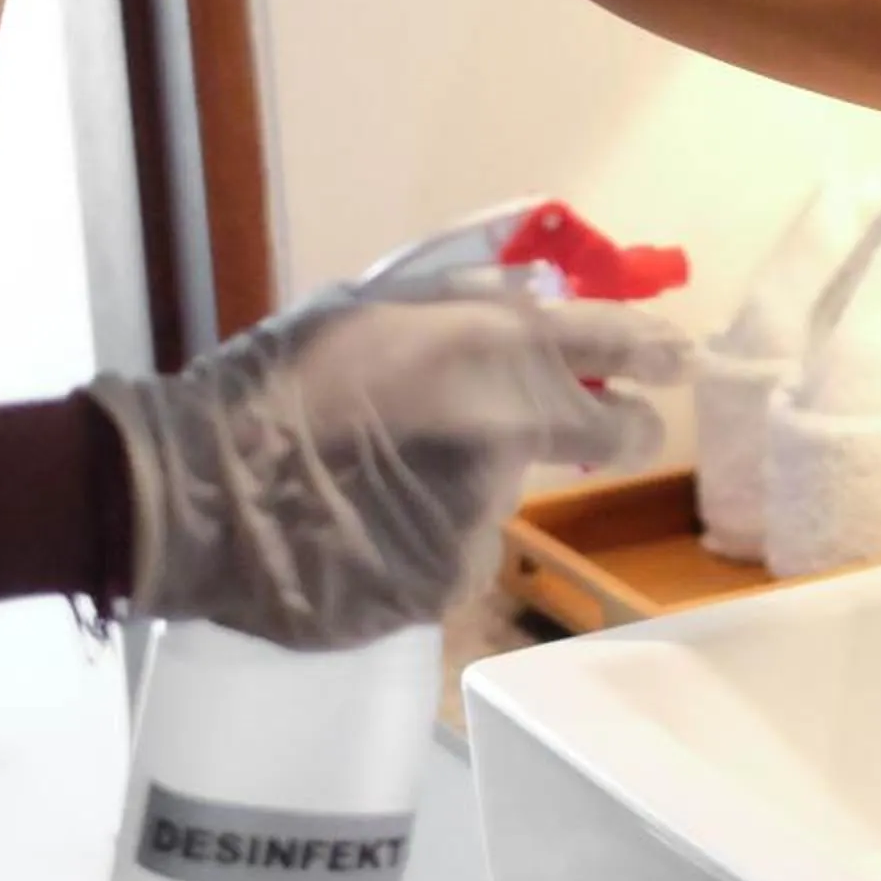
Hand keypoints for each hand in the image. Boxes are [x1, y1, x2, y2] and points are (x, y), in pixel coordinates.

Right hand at [86, 289, 692, 647]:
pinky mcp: (448, 580)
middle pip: (607, 430)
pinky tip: (368, 528)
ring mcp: (479, 512)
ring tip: (381, 480)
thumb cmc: (274, 385)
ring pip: (505, 495)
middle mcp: (501, 428)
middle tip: (619, 429)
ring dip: (470, 486)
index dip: (654, 350)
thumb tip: (541, 300)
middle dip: (620, 427)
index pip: (610, 343)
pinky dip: (427, 540)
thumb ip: (463, 304)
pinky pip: (456, 552)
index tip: (680, 360)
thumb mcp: (368, 308)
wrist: (200, 494)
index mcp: (482, 346)